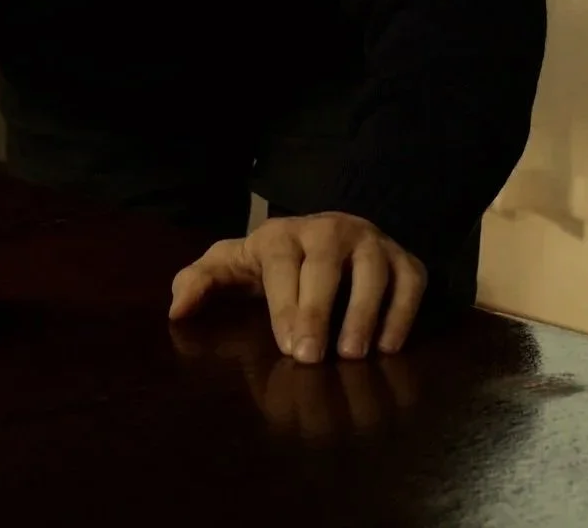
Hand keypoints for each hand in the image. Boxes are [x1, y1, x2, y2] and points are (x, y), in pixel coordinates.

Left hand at [167, 212, 426, 363]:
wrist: (326, 237)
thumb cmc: (273, 262)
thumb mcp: (232, 265)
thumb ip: (200, 282)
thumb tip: (175, 310)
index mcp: (282, 233)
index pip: (283, 263)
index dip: (284, 304)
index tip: (287, 347)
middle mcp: (329, 230)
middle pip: (326, 265)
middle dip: (318, 311)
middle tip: (312, 358)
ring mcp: (371, 242)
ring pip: (373, 269)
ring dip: (365, 312)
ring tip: (353, 355)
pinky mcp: (404, 258)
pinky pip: (411, 280)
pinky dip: (404, 311)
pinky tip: (389, 346)